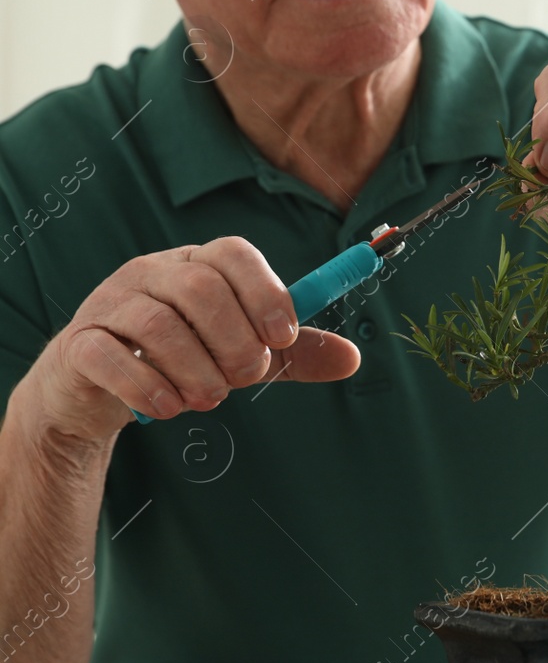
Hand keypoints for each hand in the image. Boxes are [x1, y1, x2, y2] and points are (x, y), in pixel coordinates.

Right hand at [26, 236, 361, 441]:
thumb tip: (353, 358)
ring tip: (210, 399)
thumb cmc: (180, 360)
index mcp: (195, 265)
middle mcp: (151, 274)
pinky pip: (110, 356)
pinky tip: (169, 408)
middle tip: (246, 377)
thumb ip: (292, 355)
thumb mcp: (240, 355)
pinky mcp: (78, 345)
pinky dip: (147, 386)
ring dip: (195, 369)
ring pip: (157, 323)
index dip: (266, 292)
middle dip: (234, 339)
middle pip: (200, 287)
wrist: (94, 391)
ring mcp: (109, 305)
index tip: (283, 337)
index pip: (233, 254)